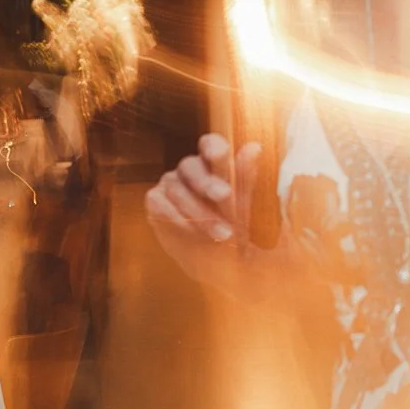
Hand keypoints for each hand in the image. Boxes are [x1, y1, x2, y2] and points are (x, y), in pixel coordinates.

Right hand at [145, 133, 260, 262]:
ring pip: (177, 189)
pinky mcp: (156, 203)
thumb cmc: (243, 231)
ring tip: (224, 234)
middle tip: (224, 196)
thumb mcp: (253, 208)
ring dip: (200, 212)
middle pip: (190, 165)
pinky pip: (159, 204)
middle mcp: (192, 170)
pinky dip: (177, 218)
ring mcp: (171, 185)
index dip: (212, 147)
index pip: (210, 144)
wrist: (223, 265)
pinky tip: (194, 232)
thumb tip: (253, 147)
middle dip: (206, 182)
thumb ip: (248, 179)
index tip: (219, 155)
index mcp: (218, 165)